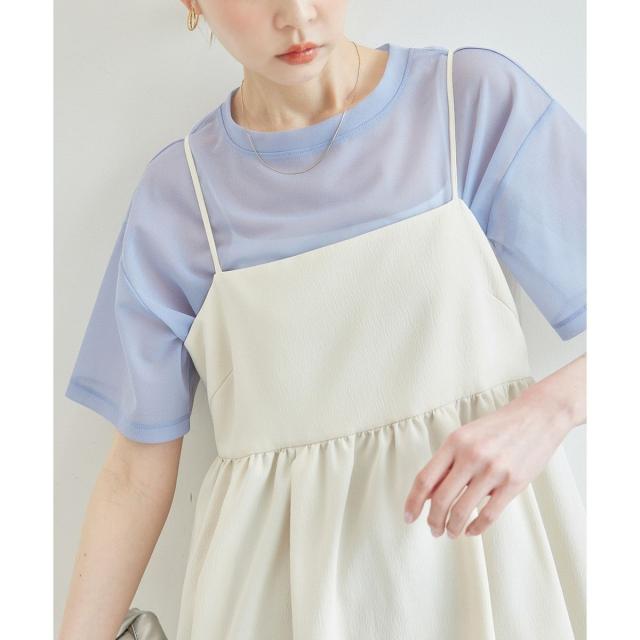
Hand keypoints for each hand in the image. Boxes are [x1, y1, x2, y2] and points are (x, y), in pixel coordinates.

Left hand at [402, 388, 574, 537]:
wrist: (537, 416)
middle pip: (441, 499)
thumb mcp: (465, 437)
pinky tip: (471, 531)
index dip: (413, 502)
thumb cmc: (497, 428)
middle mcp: (471, 455)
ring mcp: (493, 470)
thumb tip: (426, 494)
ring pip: (463, 511)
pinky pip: (489, 515)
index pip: (425, 478)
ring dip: (453, 527)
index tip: (408, 517)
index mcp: (454, 442)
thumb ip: (446, 463)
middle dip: (433, 521)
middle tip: (433, 530)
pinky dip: (476, 528)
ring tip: (451, 533)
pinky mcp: (513, 483)